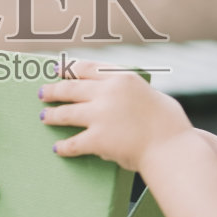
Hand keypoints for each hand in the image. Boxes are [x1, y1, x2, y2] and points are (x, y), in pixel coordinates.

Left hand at [38, 64, 192, 172]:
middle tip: (43, 92)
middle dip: (54, 90)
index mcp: (123, 78)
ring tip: (44, 117)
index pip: (88, 68)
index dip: (70, 69)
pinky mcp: (98, 139)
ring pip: (67, 113)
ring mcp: (100, 115)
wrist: (173, 148)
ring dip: (52, 115)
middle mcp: (108, 92)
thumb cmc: (171, 126)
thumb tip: (124, 99)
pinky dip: (63, 146)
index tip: (59, 69)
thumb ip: (134, 94)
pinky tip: (57, 148)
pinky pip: (73, 142)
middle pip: (71, 88)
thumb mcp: (153, 96)